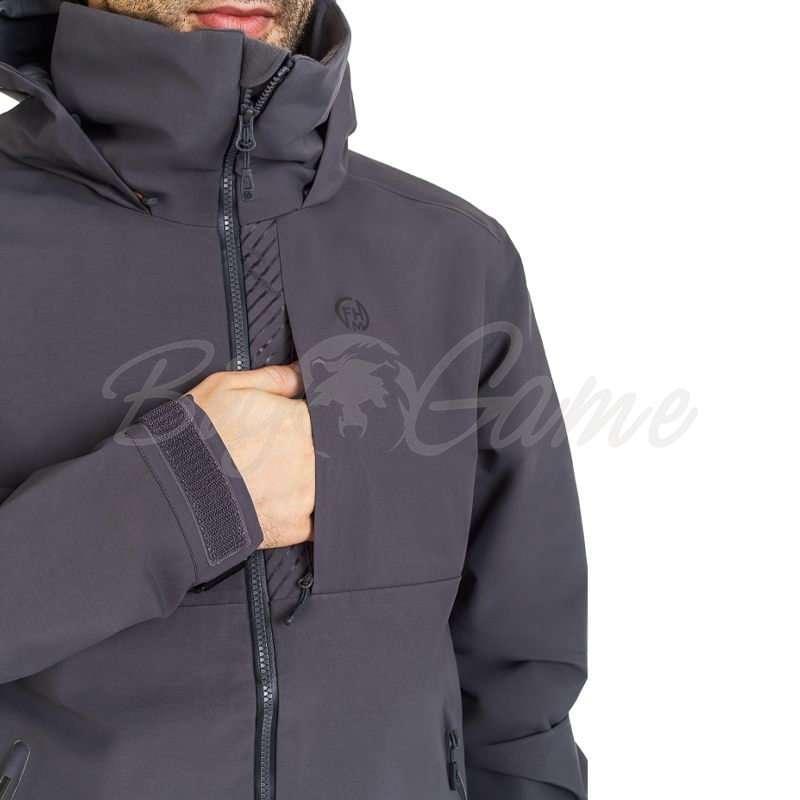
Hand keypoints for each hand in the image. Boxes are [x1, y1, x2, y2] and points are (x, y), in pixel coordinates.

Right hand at [185, 361, 314, 548]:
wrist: (172, 490)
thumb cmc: (195, 436)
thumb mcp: (227, 388)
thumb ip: (273, 378)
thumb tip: (301, 371)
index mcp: (299, 420)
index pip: (326, 414)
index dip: (312, 419)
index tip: (297, 426)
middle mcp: (310, 458)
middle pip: (329, 451)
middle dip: (311, 451)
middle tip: (280, 454)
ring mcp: (305, 495)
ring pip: (327, 486)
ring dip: (311, 483)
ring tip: (277, 479)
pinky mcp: (296, 527)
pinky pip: (316, 522)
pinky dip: (306, 516)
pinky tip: (284, 507)